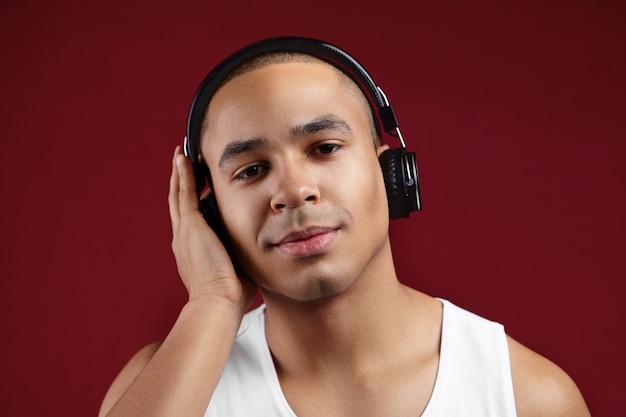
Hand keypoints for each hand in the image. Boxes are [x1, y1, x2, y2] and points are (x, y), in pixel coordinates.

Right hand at [168, 145, 255, 312]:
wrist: (218, 303)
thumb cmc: (231, 293)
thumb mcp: (234, 266)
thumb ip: (239, 252)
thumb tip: (256, 246)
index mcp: (192, 249)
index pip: (190, 217)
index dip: (192, 199)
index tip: (197, 185)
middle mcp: (183, 238)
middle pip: (179, 201)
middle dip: (181, 181)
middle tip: (183, 162)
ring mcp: (185, 231)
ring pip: (179, 194)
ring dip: (180, 173)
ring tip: (182, 155)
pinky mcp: (191, 226)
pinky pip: (185, 193)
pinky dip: (184, 174)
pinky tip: (185, 158)